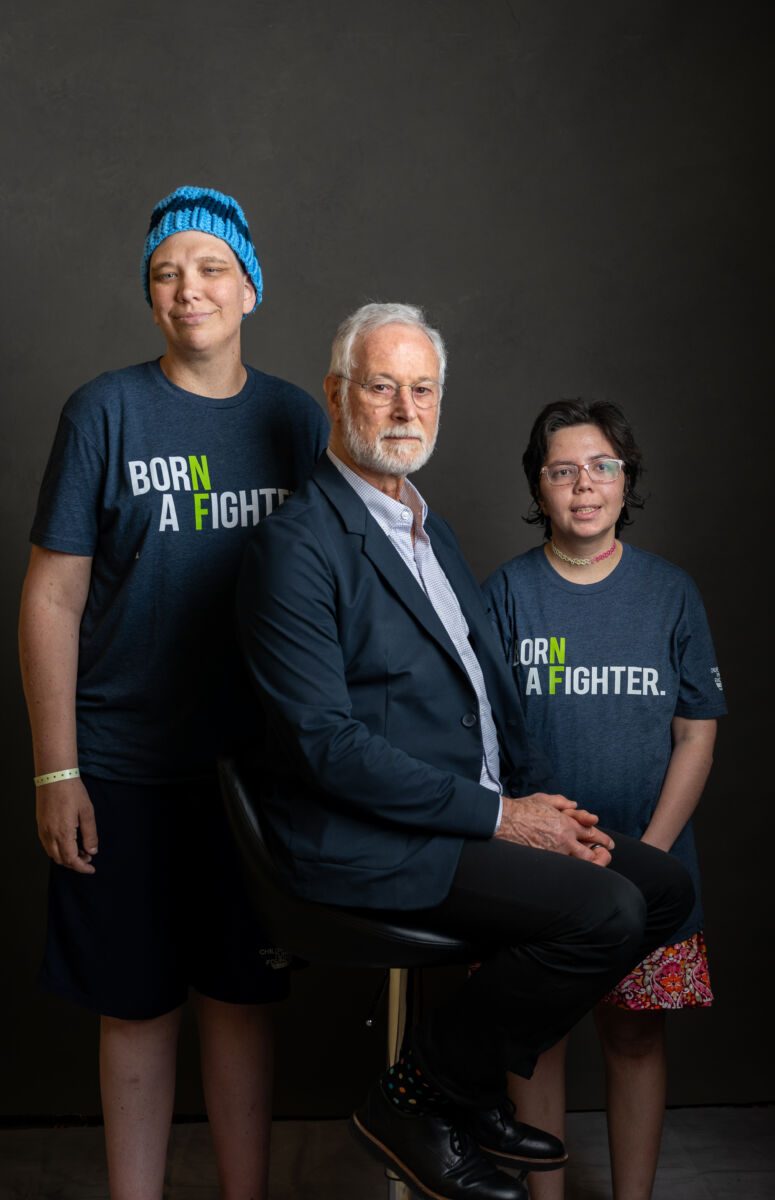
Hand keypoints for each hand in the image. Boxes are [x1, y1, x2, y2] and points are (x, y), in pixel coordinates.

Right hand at [36, 778, 97, 873]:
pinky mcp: (40, 825)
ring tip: (80, 849)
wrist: (55, 776)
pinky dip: (57, 849)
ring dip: (66, 857)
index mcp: (63, 833)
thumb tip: (92, 851)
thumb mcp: (87, 812)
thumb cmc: (72, 791)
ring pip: (52, 853)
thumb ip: (90, 834)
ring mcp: (43, 830)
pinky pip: (47, 845)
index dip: (82, 867)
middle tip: (88, 857)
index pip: (72, 859)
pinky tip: (68, 842)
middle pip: (61, 860)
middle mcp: (50, 835)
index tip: (91, 868)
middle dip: (75, 863)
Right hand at [495, 793, 613, 865]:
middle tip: (606, 857)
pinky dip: (573, 871)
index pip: (591, 832)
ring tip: (593, 866)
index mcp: (566, 823)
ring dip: (589, 865)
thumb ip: (561, 802)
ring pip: (580, 864)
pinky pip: (564, 869)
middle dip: (601, 855)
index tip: (609, 844)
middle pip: (590, 852)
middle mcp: (564, 839)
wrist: (505, 821)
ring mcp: (555, 852)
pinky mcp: (545, 860)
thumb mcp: (544, 799)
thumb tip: (574, 805)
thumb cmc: (522, 809)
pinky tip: (576, 873)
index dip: (602, 839)